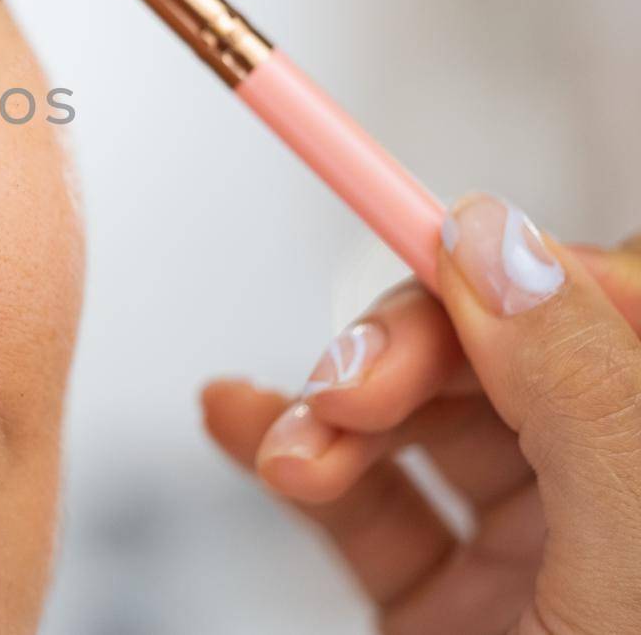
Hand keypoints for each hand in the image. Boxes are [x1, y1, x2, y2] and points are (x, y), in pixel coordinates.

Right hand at [202, 194, 640, 633]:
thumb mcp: (625, 564)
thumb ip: (576, 393)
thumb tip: (494, 242)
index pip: (611, 303)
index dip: (520, 267)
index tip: (441, 248)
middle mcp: (606, 497)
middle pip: (491, 352)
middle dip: (397, 350)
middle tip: (347, 383)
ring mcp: (526, 555)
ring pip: (415, 422)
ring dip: (326, 412)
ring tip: (288, 447)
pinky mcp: (442, 606)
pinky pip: (361, 504)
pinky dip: (288, 457)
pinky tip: (237, 420)